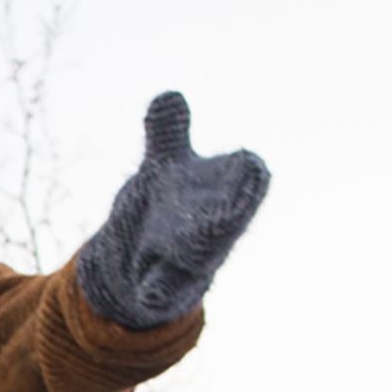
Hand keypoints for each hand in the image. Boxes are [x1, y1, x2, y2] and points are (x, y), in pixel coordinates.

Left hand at [74, 93, 269, 331]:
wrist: (143, 262)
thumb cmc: (169, 206)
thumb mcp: (165, 166)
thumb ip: (168, 134)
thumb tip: (169, 97)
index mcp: (221, 193)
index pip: (245, 178)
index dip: (247, 172)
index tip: (247, 160)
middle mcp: (213, 228)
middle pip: (229, 220)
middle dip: (231, 213)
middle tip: (233, 208)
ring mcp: (189, 260)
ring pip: (201, 256)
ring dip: (198, 253)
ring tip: (206, 234)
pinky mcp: (162, 285)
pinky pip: (162, 290)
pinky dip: (156, 291)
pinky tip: (148, 294)